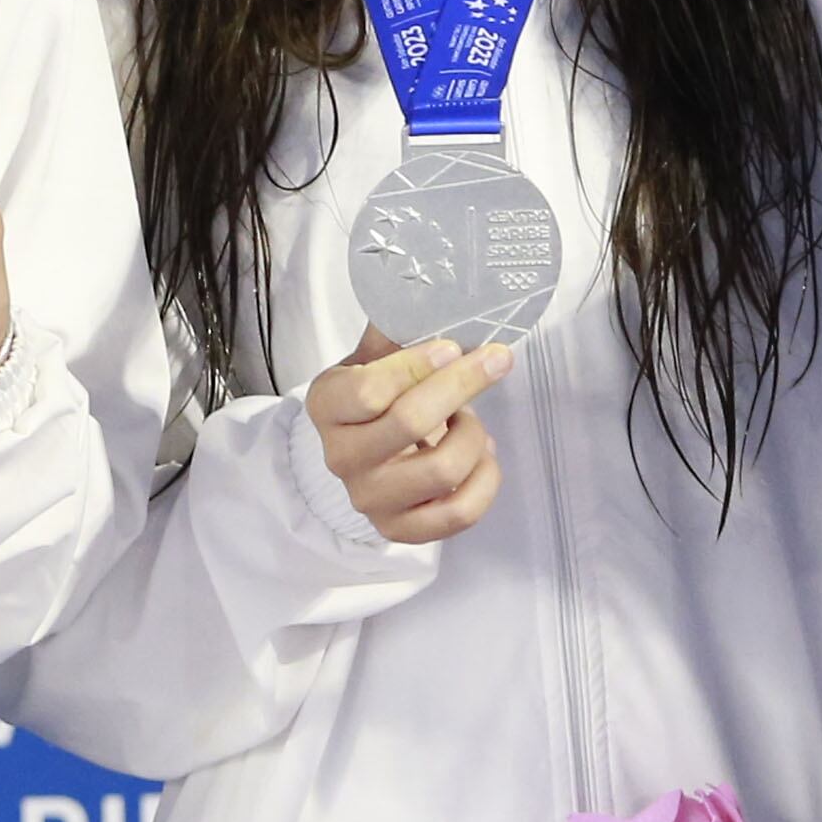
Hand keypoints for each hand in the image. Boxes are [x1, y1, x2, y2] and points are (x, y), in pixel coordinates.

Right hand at [304, 329, 510, 543]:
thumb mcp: (372, 356)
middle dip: (463, 384)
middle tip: (494, 360)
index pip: (370, 390)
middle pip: (411, 423)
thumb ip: (397, 328)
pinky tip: (482, 456)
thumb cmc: (372, 397)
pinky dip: (486, 481)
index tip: (453, 345)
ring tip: (469, 420)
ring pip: (443, 469)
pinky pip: (460, 513)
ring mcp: (370, 500)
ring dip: (472, 435)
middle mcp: (341, 457)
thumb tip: (435, 290)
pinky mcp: (401, 530)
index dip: (419, 366)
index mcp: (326, 406)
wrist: (359, 454)